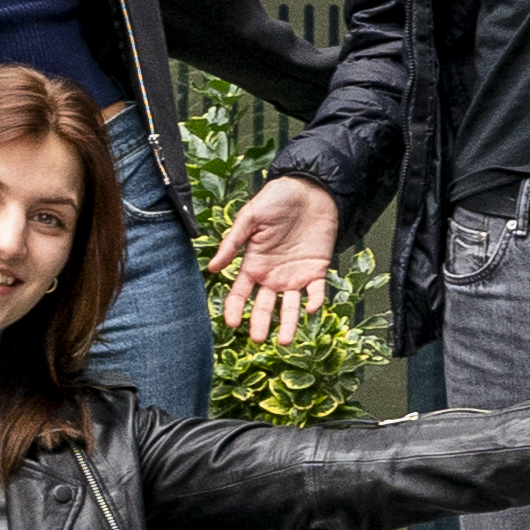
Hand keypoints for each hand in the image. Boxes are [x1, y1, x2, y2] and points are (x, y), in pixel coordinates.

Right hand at [210, 175, 341, 340]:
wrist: (310, 188)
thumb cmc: (276, 199)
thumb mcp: (250, 218)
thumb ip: (233, 243)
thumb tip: (213, 268)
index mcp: (253, 264)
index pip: (240, 294)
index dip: (234, 309)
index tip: (232, 324)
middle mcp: (273, 275)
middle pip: (263, 306)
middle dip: (260, 323)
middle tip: (258, 340)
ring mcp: (295, 275)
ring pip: (290, 307)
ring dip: (287, 324)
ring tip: (285, 340)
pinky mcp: (317, 270)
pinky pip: (316, 292)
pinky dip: (314, 302)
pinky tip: (310, 309)